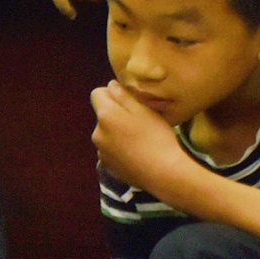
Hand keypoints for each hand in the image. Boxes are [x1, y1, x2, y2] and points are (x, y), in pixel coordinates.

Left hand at [88, 82, 196, 198]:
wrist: (162, 173)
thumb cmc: (155, 137)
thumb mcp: (143, 110)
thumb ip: (124, 95)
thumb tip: (111, 86)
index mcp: (105, 115)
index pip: (97, 94)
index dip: (112, 93)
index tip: (129, 100)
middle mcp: (97, 133)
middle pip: (103, 115)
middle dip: (116, 114)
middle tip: (139, 120)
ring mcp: (101, 152)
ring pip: (106, 134)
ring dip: (117, 132)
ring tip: (139, 139)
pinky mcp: (108, 167)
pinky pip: (110, 150)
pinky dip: (119, 149)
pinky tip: (136, 153)